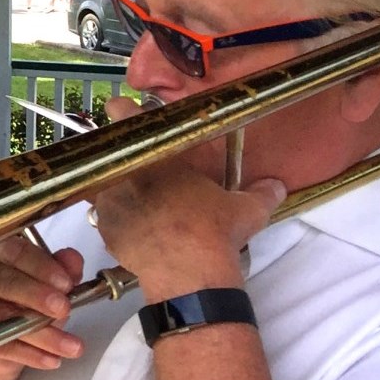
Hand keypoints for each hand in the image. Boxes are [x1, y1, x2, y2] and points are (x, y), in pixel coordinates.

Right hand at [0, 237, 85, 377]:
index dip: (42, 267)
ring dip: (42, 334)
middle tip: (64, 310)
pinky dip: (28, 354)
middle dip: (38, 297)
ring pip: (3, 317)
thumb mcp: (48, 285)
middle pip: (5, 282)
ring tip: (72, 346)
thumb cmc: (23, 303)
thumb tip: (73, 259)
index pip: (16, 252)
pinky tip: (52, 359)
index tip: (67, 283)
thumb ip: (62, 271)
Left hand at [93, 100, 284, 301]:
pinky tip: (140, 229)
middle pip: (111, 153)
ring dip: (118, 190)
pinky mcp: (104, 228)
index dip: (122, 110)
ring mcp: (109, 201)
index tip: (121, 108)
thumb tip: (275, 187)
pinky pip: (105, 217)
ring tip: (143, 204)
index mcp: (156, 155)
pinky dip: (118, 220)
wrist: (189, 271)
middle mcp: (126, 172)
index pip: (124, 114)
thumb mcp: (247, 209)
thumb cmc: (215, 231)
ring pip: (104, 185)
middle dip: (122, 158)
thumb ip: (261, 193)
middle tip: (141, 171)